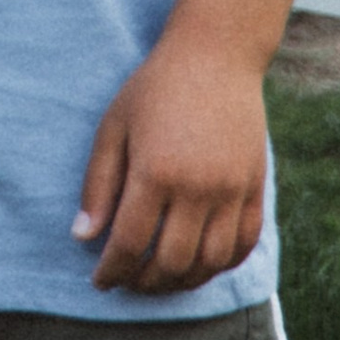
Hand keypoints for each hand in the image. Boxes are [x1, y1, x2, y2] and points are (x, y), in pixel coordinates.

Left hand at [74, 30, 268, 293]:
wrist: (215, 57)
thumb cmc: (154, 89)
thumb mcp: (114, 126)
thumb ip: (98, 184)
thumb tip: (83, 238)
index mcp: (155, 171)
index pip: (131, 242)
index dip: (112, 270)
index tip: (100, 281)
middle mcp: (197, 188)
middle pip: (172, 262)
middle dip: (145, 282)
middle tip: (128, 282)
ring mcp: (231, 191)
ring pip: (210, 263)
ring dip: (182, 281)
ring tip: (160, 279)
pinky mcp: (255, 190)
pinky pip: (242, 246)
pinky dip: (219, 265)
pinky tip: (198, 264)